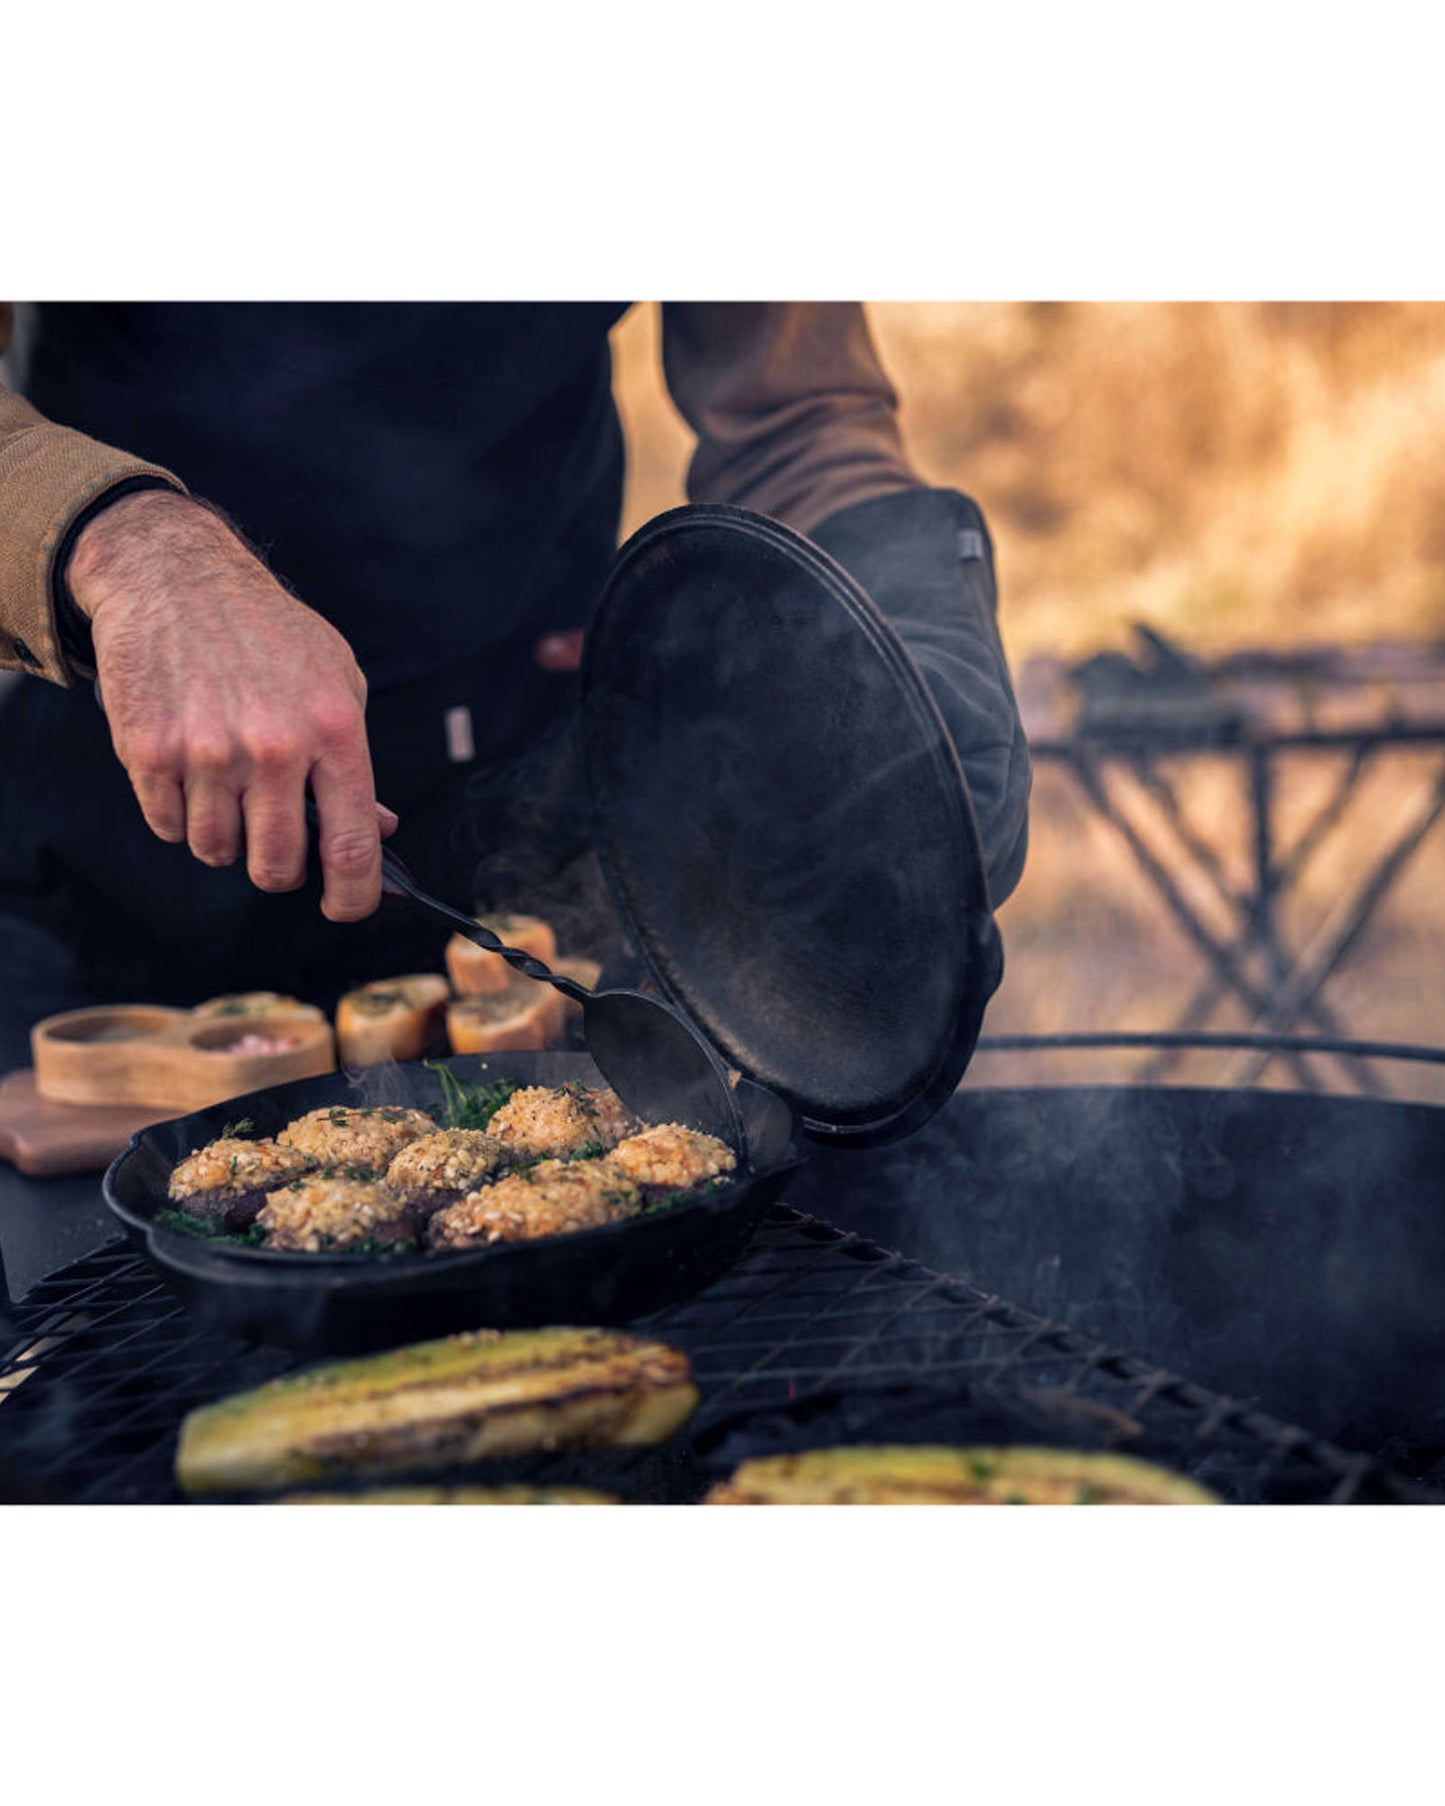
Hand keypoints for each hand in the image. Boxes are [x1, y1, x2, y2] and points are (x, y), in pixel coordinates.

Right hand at [66, 489, 396, 920]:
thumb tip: (379, 828)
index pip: (352, 845)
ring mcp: (209, 752)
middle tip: (274, 843)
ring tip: (227, 788)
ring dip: (224, 838)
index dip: (355, 896)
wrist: (176, 578)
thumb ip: (353, 762)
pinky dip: (179, 815)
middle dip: (278, 869)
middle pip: (277, 865)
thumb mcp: (337, 683)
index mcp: (334, 731)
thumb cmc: (268, 634)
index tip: (348, 907)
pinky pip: (169, 827)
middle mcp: (274, 746)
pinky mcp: (151, 751)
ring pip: (216, 851)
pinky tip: (190, 772)